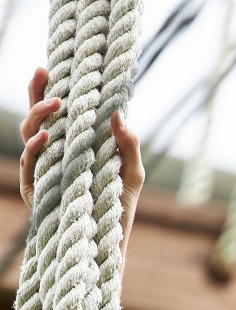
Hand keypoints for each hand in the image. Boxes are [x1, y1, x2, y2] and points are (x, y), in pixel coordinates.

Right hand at [20, 67, 144, 245]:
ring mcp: (42, 171)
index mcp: (74, 145)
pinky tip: (46, 135)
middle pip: (37, 118)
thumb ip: (128, 144)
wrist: (110, 242)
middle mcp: (54, 155)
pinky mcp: (35, 189)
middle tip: (45, 73)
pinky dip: (35, 147)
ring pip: (29, 134)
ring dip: (39, 115)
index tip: (50, 67)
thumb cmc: (120, 205)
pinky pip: (29, 164)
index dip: (49, 90)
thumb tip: (118, 113)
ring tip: (56, 104)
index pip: (57, 113)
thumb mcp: (132, 172)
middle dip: (36, 93)